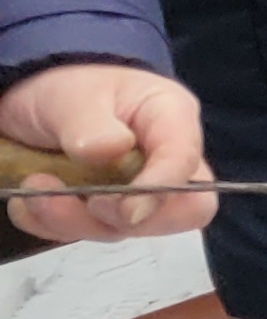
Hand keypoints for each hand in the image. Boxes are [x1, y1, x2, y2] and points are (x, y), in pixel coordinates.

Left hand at [0, 63, 214, 241]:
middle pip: (177, 210)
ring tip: (32, 191)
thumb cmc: (67, 85)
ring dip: (73, 220)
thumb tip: (112, 150)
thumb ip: (92, 124)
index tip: (123, 208)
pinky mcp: (103, 211)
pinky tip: (28, 202)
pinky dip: (51, 226)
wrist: (32, 95)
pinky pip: (85, 233)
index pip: (185, 162)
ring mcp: (135, 191)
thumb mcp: (73, 96)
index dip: (161, 189)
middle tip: (75, 202)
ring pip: (124, 229)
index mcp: (171, 121)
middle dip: (121, 218)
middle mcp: (164, 162)